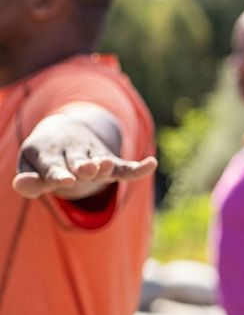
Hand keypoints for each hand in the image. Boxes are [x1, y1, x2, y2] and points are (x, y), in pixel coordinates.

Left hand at [13, 112, 156, 199]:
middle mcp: (72, 152)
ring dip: (105, 164)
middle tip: (87, 169)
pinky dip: (137, 168)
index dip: (58, 174)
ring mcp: (92, 156)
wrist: (62, 129)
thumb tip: (20, 185)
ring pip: (100, 162)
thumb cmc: (44, 156)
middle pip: (78, 162)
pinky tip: (151, 164)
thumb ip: (29, 180)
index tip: (65, 180)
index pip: (52, 167)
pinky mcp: (108, 160)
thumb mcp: (30, 167)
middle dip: (83, 167)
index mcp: (47, 153)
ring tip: (109, 165)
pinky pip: (124, 165)